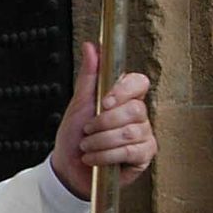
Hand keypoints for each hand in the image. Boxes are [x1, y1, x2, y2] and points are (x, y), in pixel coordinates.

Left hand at [52, 42, 157, 198]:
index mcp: (124, 98)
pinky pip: (131, 151)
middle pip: (135, 110)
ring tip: (87, 146)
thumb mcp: (79, 103)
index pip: (139, 82)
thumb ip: (89, 75)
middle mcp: (138, 115)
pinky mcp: (144, 156)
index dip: (124, 91)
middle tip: (88, 130)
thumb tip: (91, 45)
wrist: (68, 167)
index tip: (104, 101)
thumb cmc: (75, 135)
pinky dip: (106, 155)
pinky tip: (94, 159)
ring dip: (101, 141)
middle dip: (104, 123)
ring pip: (131, 132)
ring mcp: (144, 136)